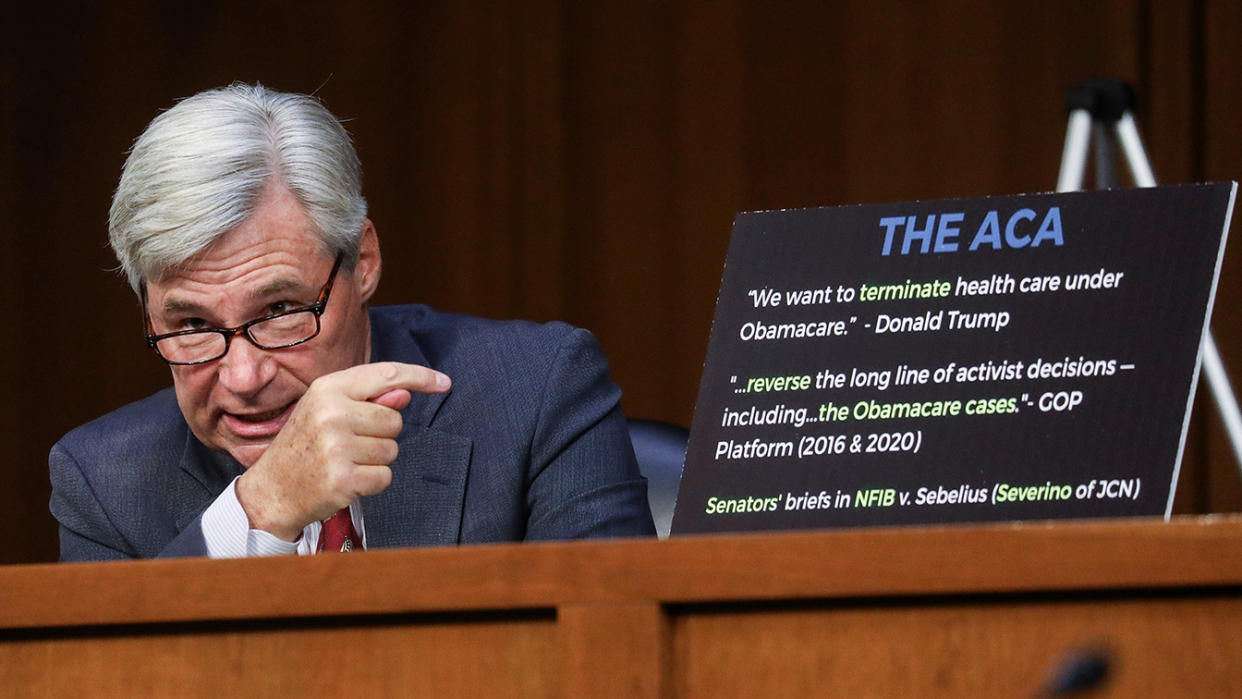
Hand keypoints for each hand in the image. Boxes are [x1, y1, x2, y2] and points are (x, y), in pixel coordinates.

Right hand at [235, 362, 450, 540]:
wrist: (270, 490)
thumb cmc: (304, 446)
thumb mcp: (327, 411)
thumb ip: (367, 400)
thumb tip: (405, 393)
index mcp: (328, 388)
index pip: (386, 374)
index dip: (420, 377)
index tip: (443, 383)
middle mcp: (332, 413)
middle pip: (395, 420)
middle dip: (382, 435)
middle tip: (350, 443)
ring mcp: (336, 446)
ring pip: (392, 450)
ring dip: (376, 460)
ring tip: (344, 460)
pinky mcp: (343, 478)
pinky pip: (384, 476)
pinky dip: (372, 481)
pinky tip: (347, 479)